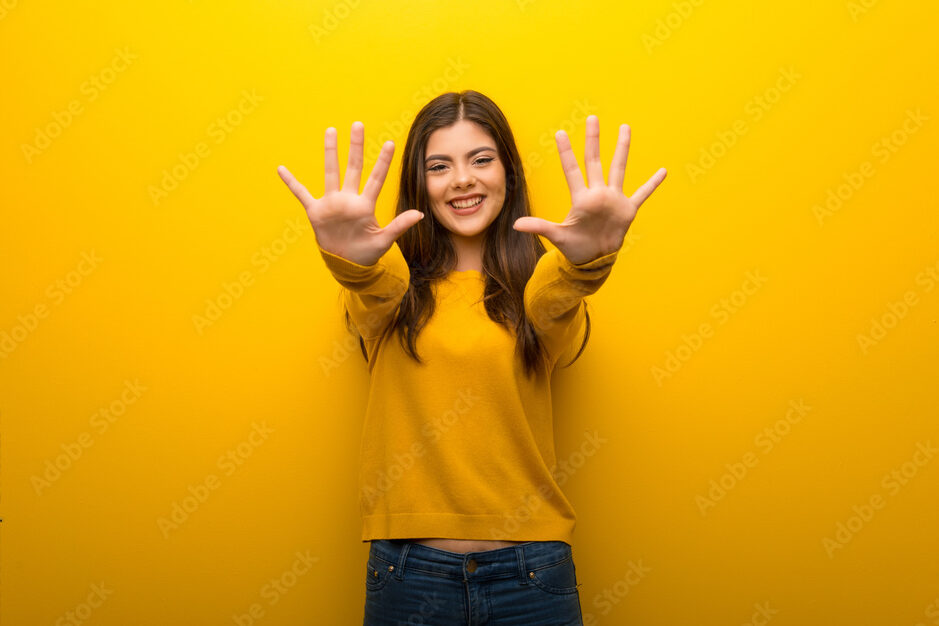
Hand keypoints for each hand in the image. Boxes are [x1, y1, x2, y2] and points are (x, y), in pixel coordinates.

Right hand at [277, 121, 423, 266]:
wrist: (347, 264)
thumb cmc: (367, 252)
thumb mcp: (384, 241)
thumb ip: (399, 226)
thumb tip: (420, 214)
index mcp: (365, 206)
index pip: (376, 179)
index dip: (383, 162)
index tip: (390, 143)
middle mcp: (348, 199)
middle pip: (353, 167)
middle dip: (356, 147)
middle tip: (358, 125)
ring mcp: (332, 203)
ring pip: (331, 172)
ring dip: (330, 152)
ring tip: (331, 131)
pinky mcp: (316, 211)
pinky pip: (301, 194)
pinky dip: (291, 183)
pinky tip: (282, 169)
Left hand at [513, 115, 666, 264]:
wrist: (593, 260)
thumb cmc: (574, 248)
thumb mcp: (558, 237)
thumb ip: (540, 227)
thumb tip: (517, 225)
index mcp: (581, 198)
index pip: (572, 170)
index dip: (566, 152)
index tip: (560, 133)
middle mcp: (597, 193)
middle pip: (594, 161)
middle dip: (593, 140)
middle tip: (592, 118)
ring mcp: (613, 199)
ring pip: (618, 168)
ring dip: (622, 149)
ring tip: (625, 128)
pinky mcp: (627, 210)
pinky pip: (641, 194)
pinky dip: (652, 184)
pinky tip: (663, 171)